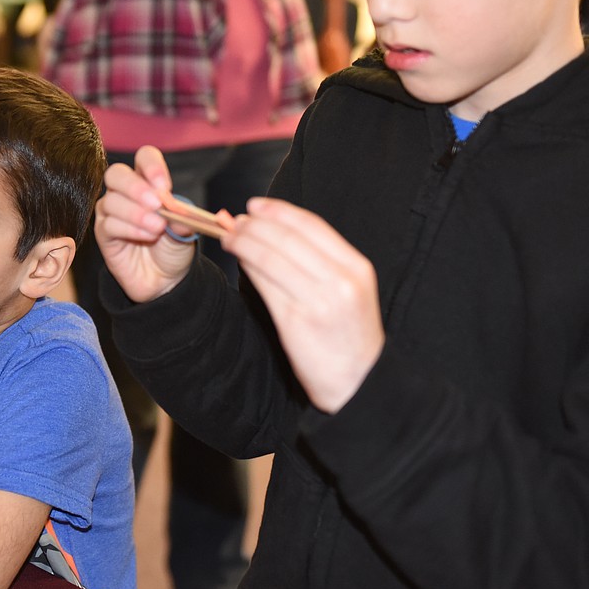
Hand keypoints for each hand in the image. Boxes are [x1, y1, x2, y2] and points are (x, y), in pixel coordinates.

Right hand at [93, 146, 196, 302]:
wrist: (166, 279)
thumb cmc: (173, 248)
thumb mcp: (185, 232)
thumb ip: (180, 219)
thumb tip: (177, 210)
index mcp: (148, 182)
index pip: (144, 158)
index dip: (152, 166)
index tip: (165, 186)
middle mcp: (126, 193)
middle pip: (117, 174)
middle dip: (135, 187)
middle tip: (156, 203)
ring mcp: (111, 212)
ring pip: (111, 201)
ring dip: (136, 213)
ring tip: (157, 228)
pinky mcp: (104, 234)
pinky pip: (109, 224)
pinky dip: (129, 229)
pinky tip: (146, 236)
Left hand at [224, 197, 384, 412]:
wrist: (360, 383)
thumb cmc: (348, 336)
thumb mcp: (348, 290)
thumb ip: (321, 261)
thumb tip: (276, 230)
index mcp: (355, 266)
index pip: (311, 225)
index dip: (278, 211)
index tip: (255, 205)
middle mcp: (340, 279)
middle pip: (287, 237)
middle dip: (255, 224)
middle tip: (233, 221)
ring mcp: (319, 300)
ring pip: (271, 257)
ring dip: (244, 242)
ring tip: (228, 237)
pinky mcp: (297, 321)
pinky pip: (265, 284)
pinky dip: (248, 267)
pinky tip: (238, 260)